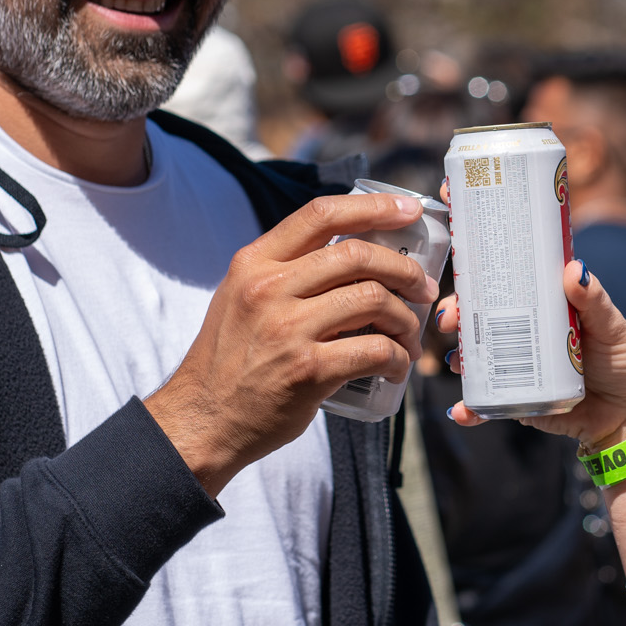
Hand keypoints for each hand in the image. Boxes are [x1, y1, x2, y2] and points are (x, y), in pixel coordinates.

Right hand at [147, 192, 436, 492]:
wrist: (203, 419)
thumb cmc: (230, 359)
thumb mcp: (241, 296)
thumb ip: (285, 272)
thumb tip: (354, 256)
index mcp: (254, 262)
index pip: (320, 214)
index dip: (373, 207)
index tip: (408, 211)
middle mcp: (268, 288)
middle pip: (357, 255)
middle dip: (403, 269)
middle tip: (422, 287)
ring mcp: (288, 328)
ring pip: (374, 300)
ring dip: (405, 318)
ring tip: (409, 335)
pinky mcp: (308, 370)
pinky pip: (375, 350)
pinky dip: (398, 358)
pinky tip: (397, 366)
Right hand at [436, 260, 625, 451]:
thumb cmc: (625, 362)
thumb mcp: (611, 326)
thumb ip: (593, 300)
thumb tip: (574, 269)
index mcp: (544, 310)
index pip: (504, 289)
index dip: (477, 282)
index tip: (462, 280)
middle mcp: (526, 337)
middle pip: (482, 322)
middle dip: (458, 319)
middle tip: (451, 322)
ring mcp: (520, 370)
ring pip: (479, 361)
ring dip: (460, 360)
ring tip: (457, 362)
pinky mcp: (520, 401)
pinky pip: (489, 404)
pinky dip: (472, 409)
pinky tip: (463, 411)